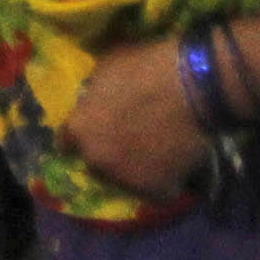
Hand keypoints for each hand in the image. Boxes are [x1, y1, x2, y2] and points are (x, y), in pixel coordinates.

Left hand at [63, 31, 214, 200]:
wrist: (192, 88)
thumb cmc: (147, 67)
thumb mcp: (106, 69)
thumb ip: (94, 94)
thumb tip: (94, 100)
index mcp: (80, 127)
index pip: (67, 142)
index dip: (81, 137)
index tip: (92, 134)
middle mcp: (96, 159)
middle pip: (96, 163)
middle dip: (109, 153)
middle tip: (131, 141)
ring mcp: (125, 179)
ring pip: (126, 180)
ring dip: (136, 169)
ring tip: (158, 151)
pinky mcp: (156, 192)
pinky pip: (158, 191)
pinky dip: (167, 181)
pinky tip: (177, 163)